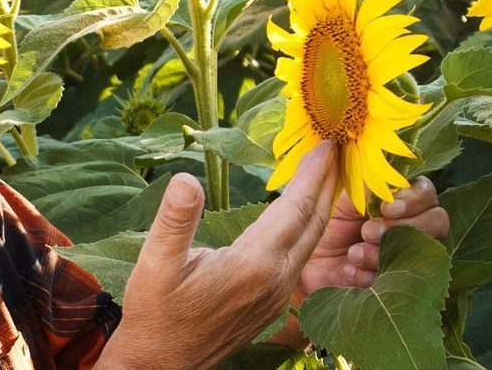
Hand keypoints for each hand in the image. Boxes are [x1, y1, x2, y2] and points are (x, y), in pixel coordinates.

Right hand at [96, 141, 340, 369]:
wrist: (161, 364)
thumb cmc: (155, 314)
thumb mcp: (154, 264)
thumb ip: (175, 220)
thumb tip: (186, 179)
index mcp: (252, 265)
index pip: (294, 209)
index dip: (312, 174)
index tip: (326, 144)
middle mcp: (275, 281)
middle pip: (314, 224)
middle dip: (328, 185)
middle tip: (336, 151)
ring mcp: (277, 296)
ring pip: (310, 243)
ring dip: (320, 207)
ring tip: (324, 176)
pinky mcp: (272, 305)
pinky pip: (299, 258)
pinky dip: (306, 230)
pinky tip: (299, 217)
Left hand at [297, 178, 450, 299]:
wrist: (301, 257)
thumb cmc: (321, 220)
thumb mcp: (339, 195)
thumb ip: (364, 179)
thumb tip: (380, 168)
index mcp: (397, 199)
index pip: (425, 192)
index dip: (413, 199)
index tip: (386, 207)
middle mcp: (408, 225)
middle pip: (437, 220)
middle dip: (403, 226)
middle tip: (368, 232)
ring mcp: (404, 254)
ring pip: (422, 251)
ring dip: (386, 252)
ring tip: (354, 254)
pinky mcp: (392, 281)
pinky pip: (399, 280)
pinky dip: (372, 274)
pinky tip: (350, 271)